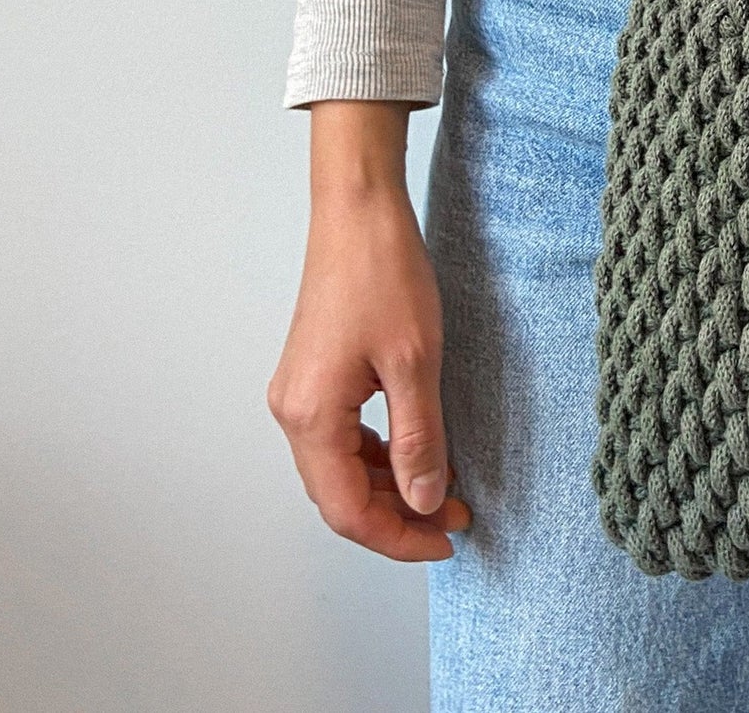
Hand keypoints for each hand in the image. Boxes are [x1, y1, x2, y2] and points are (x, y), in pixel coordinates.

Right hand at [268, 103, 469, 561]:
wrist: (358, 209)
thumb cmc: (382, 273)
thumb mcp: (415, 361)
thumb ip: (419, 439)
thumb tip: (425, 501)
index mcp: (310, 416)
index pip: (349, 509)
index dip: (399, 536)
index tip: (447, 539)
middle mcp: (292, 411)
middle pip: (339, 496)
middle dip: (398, 515)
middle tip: (455, 517)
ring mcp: (299, 392)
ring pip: (340, 468)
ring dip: (390, 485)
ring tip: (445, 488)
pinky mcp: (314, 374)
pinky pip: (341, 436)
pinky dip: (378, 454)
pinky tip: (416, 450)